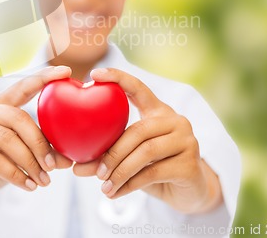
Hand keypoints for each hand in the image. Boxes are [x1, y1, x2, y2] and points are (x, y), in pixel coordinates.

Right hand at [0, 66, 73, 220]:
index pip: (22, 86)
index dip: (43, 78)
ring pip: (7, 139)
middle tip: (54, 165)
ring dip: (30, 163)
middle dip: (40, 143)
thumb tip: (67, 160)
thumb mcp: (17, 157)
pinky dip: (15, 174)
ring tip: (43, 181)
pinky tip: (27, 185)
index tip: (66, 71)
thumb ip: (39, 153)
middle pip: (18, 118)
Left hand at [73, 68, 222, 213]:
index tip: (94, 74)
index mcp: (158, 111)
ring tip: (104, 186)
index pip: (138, 88)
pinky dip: (130, 185)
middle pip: (138, 130)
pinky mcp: (190, 164)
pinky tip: (116, 193)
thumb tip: (75, 167)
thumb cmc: (155, 169)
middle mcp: (175, 120)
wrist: (191, 193)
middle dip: (113, 152)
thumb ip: (107, 158)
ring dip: (120, 171)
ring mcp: (186, 140)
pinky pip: (153, 173)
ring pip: (146, 152)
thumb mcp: (130, 159)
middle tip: (95, 171)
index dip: (117, 78)